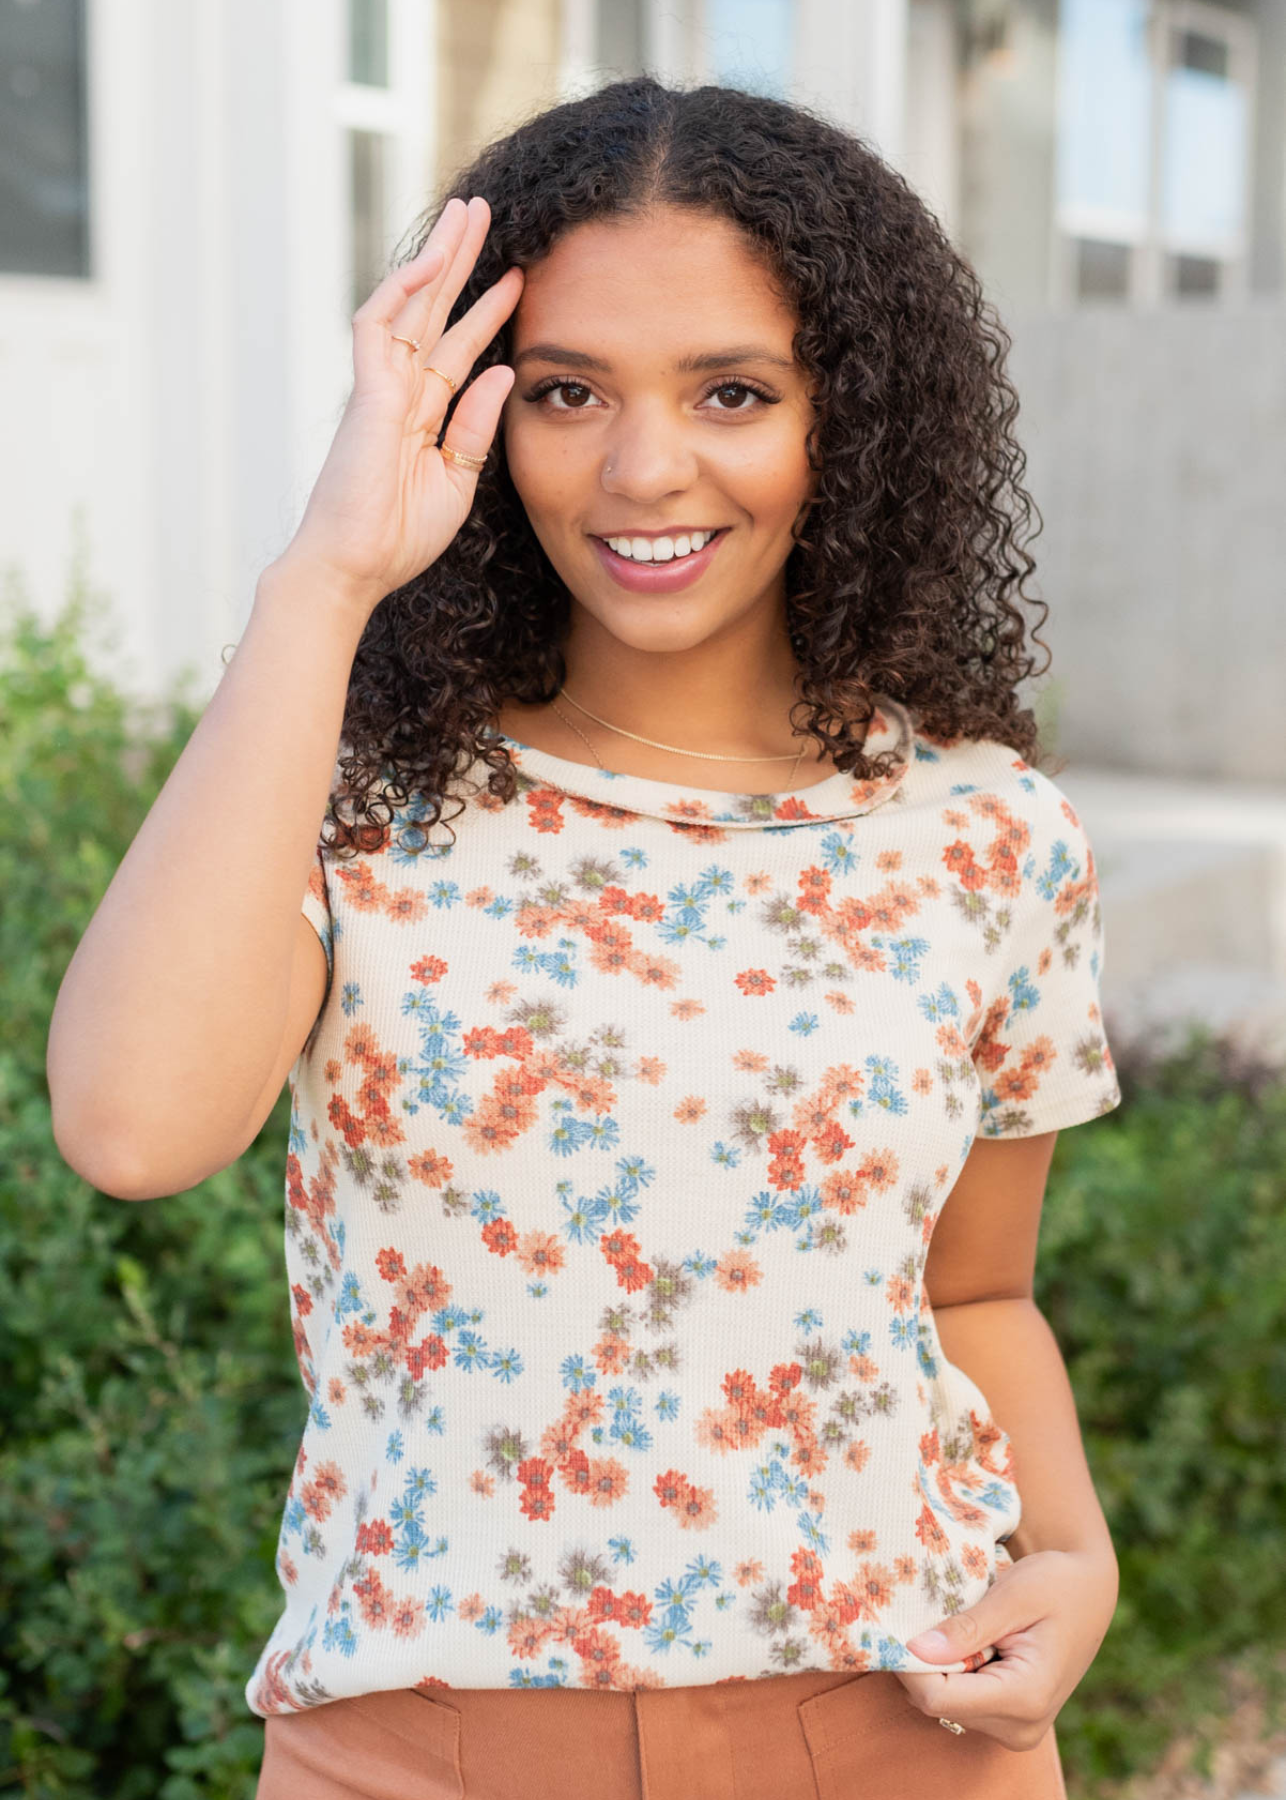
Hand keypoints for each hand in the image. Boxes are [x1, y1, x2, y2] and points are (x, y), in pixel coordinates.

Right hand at [279, 194, 523, 615]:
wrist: (357, 566)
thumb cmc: (400, 537)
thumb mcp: (458, 479)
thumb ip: (476, 426)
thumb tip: (503, 372)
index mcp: (422, 414)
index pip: (457, 347)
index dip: (486, 311)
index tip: (517, 279)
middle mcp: (399, 391)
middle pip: (433, 310)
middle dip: (460, 261)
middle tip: (485, 213)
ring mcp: (380, 388)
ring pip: (408, 304)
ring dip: (437, 258)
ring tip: (466, 213)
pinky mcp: (365, 394)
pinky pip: (378, 326)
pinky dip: (402, 290)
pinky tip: (431, 260)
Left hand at [896, 1548, 1118, 1749]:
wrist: (1090, 1593)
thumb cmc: (1056, 1584)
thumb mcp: (1012, 1595)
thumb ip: (968, 1628)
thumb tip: (917, 1651)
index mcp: (1026, 1696)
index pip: (939, 1698)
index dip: (909, 1664)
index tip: (899, 1626)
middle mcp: (1022, 1726)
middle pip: (939, 1704)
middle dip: (921, 1662)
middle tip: (921, 1617)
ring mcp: (1017, 1729)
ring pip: (945, 1705)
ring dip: (936, 1666)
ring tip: (951, 1624)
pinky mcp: (1010, 1721)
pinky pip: (960, 1701)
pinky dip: (951, 1671)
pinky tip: (962, 1641)